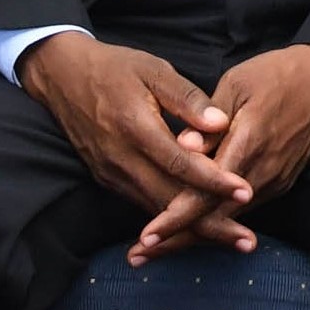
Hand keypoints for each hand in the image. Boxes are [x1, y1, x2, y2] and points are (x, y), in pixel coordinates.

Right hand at [18, 34, 250, 245]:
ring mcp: (112, 173)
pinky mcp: (108, 179)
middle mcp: (122, 158)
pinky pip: (144, 204)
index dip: (214, 181)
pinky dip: (172, 220)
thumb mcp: (153, 69)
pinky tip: (198, 228)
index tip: (246, 191)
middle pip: (170, 201)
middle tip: (247, 241)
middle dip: (210, 224)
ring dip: (194, 229)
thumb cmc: (115, 68)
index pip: (180, 163)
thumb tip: (220, 123)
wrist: (62, 77)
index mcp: (136, 127)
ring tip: (231, 240)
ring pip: (157, 210)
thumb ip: (187, 98)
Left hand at [134, 44, 309, 261]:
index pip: (207, 193)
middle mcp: (263, 172)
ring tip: (155, 248)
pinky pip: (241, 209)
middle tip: (138, 256)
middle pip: (214, 218)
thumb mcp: (238, 84)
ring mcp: (274, 181)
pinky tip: (190, 228)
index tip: (146, 236)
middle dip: (176, 240)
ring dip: (193, 235)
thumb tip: (182, 147)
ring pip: (228, 219)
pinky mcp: (279, 182)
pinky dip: (215, 222)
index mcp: (249, 143)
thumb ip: (209, 121)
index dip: (176, 218)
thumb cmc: (277, 75)